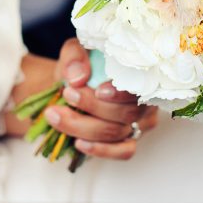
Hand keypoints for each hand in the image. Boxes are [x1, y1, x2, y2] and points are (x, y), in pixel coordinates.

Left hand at [49, 38, 157, 159]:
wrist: (74, 84)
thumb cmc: (82, 64)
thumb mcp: (76, 50)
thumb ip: (75, 57)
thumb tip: (77, 77)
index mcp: (139, 74)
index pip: (140, 88)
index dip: (121, 93)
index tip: (97, 91)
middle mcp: (145, 100)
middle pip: (126, 113)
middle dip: (92, 107)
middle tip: (66, 96)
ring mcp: (140, 123)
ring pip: (118, 133)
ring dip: (84, 127)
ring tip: (56, 116)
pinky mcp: (130, 141)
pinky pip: (122, 152)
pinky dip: (100, 149)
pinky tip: (79, 143)